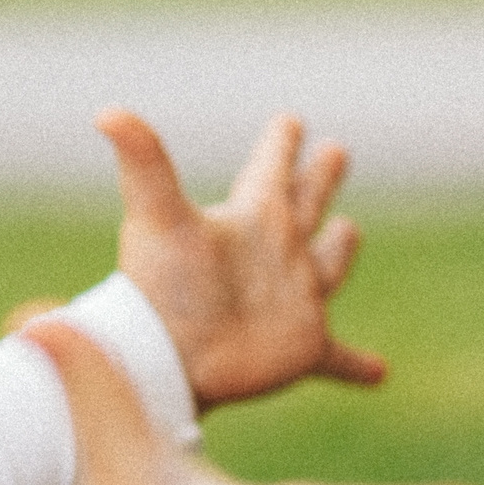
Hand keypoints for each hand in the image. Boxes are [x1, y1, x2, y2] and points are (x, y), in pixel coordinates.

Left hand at [101, 108, 387, 409]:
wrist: (163, 364)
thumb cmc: (159, 290)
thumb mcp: (157, 217)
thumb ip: (143, 162)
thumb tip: (104, 111)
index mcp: (251, 219)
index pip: (269, 168)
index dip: (280, 143)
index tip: (290, 121)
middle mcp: (275, 254)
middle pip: (304, 205)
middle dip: (319, 178)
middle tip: (335, 150)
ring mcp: (292, 301)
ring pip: (326, 269)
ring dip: (340, 251)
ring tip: (349, 231)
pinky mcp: (303, 349)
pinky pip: (339, 359)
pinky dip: (358, 366)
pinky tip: (379, 374)